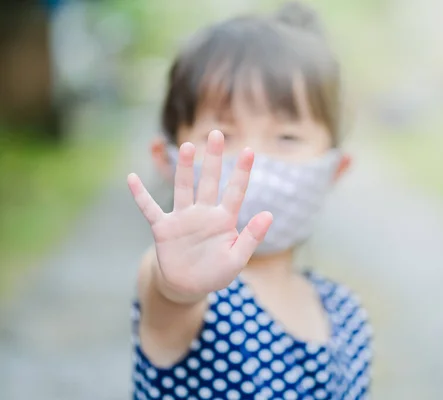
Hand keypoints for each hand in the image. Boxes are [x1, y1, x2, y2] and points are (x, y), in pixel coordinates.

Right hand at [127, 130, 272, 303]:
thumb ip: (251, 237)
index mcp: (224, 219)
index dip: (242, 172)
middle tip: (217, 134)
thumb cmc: (216, 272)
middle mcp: (204, 213)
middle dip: (213, 159)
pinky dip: (140, 195)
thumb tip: (269, 214)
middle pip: (208, 181)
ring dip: (183, 168)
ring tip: (187, 147)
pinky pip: (149, 209)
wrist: (189, 287)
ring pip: (183, 188)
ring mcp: (182, 218)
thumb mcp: (237, 259)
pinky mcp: (163, 228)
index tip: (250, 150)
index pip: (235, 191)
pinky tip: (131, 177)